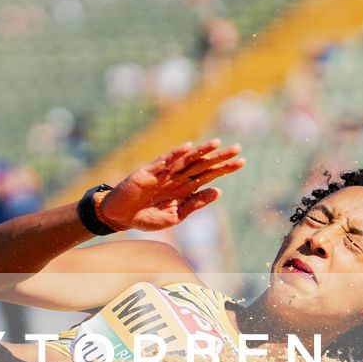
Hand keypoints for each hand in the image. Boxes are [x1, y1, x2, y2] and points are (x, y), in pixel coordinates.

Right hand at [96, 140, 243, 231]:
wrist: (120, 217)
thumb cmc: (146, 218)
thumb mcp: (175, 216)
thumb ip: (195, 204)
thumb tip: (218, 191)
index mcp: (184, 189)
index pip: (208, 175)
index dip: (224, 168)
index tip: (242, 162)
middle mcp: (176, 178)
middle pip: (201, 165)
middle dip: (219, 157)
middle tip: (238, 148)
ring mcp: (163, 174)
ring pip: (186, 160)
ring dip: (201, 152)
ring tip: (217, 144)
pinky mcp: (148, 172)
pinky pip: (164, 161)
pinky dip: (175, 154)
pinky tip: (189, 148)